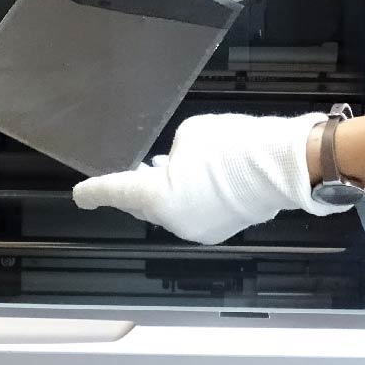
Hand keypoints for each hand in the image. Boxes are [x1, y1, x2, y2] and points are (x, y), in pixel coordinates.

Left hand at [72, 113, 351, 244]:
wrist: (284, 165)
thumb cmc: (234, 146)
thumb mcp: (189, 135)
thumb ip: (171, 153)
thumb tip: (175, 165)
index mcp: (156, 197)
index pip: (115, 192)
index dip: (94, 192)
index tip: (80, 195)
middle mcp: (174, 220)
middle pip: (141, 204)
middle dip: (135, 187)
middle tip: (133, 169)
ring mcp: (198, 229)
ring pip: (169, 210)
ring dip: (164, 191)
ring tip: (166, 167)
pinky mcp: (221, 229)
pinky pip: (192, 213)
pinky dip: (187, 198)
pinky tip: (195, 179)